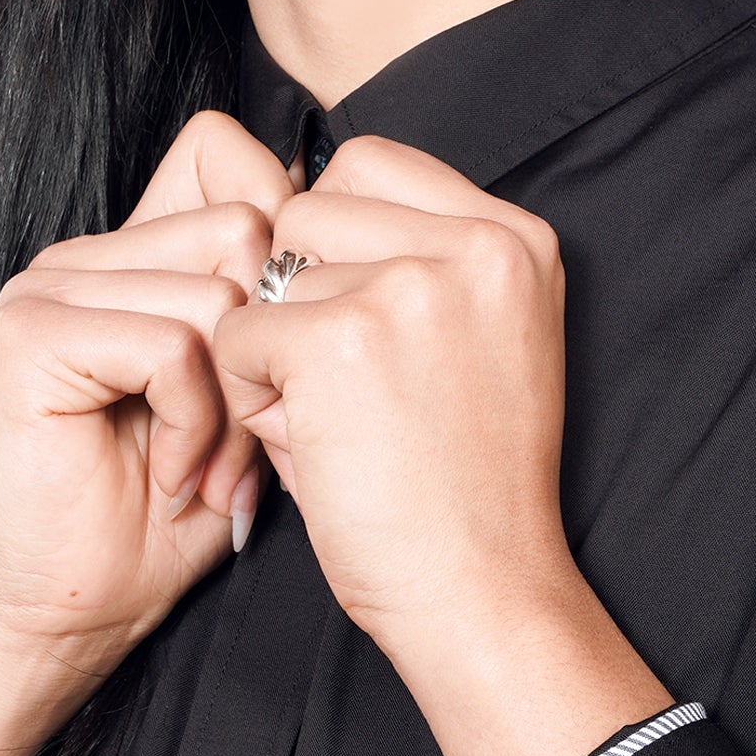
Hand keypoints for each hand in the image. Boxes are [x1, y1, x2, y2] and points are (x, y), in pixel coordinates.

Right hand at [0, 109, 295, 673]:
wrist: (85, 608)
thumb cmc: (181, 510)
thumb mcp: (261, 389)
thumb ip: (281, 301)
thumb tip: (347, 220)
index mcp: (133, 246)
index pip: (228, 151)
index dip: (281, 247)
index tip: (278, 358)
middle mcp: (83, 251)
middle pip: (244, 225)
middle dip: (270, 346)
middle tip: (247, 439)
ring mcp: (46, 285)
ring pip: (216, 291)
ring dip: (235, 402)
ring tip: (210, 467)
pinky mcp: (27, 336)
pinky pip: (170, 345)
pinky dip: (194, 424)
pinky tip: (174, 474)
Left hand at [213, 135, 569, 651]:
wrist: (483, 591)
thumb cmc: (467, 486)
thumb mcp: (482, 343)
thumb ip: (417, 265)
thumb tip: (288, 213)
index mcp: (518, 238)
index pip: (371, 163)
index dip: (334, 242)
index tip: (357, 325)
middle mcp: (476, 244)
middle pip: (311, 206)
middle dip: (299, 290)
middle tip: (338, 385)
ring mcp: (409, 286)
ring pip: (270, 273)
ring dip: (276, 348)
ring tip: (333, 424)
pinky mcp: (339, 339)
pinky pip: (236, 336)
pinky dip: (248, 397)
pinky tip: (309, 448)